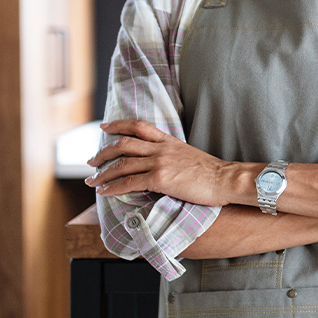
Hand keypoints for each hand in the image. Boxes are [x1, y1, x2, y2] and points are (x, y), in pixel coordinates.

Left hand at [85, 120, 231, 205]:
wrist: (225, 179)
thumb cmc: (213, 173)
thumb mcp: (190, 156)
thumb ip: (173, 156)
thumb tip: (162, 164)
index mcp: (168, 141)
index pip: (138, 126)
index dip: (118, 124)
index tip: (105, 127)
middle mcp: (161, 149)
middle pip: (124, 144)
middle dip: (104, 152)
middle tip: (92, 161)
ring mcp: (160, 163)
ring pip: (122, 164)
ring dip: (103, 173)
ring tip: (92, 181)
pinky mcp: (160, 179)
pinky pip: (129, 182)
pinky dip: (113, 187)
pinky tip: (104, 192)